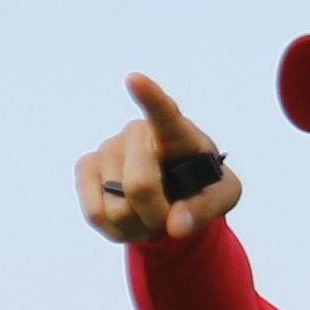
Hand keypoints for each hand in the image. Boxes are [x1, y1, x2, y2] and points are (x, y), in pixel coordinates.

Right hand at [76, 75, 247, 246]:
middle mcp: (138, 132)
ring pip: (117, 208)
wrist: (173, 193)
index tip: (135, 79)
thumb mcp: (224, 197)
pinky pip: (95, 214)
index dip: (149, 97)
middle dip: (156, 215)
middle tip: (170, 217)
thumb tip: (176, 226)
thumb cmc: (202, 185)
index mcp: (176, 131)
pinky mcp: (86, 168)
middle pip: (140, 186)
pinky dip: (116, 231)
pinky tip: (129, 220)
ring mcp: (108, 148)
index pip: (164, 113)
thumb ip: (206, 209)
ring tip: (151, 216)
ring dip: (138, 226)